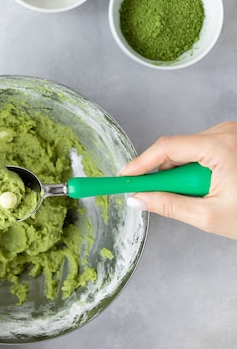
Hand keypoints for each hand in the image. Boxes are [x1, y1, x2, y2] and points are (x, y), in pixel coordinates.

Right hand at [120, 121, 236, 239]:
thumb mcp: (210, 216)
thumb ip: (168, 205)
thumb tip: (137, 199)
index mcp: (221, 147)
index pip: (166, 148)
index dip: (140, 164)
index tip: (123, 178)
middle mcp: (227, 132)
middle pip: (176, 148)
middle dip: (165, 174)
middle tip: (157, 196)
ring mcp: (232, 133)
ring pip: (188, 149)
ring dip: (183, 173)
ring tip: (202, 195)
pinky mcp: (234, 138)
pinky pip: (202, 149)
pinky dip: (196, 168)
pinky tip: (210, 186)